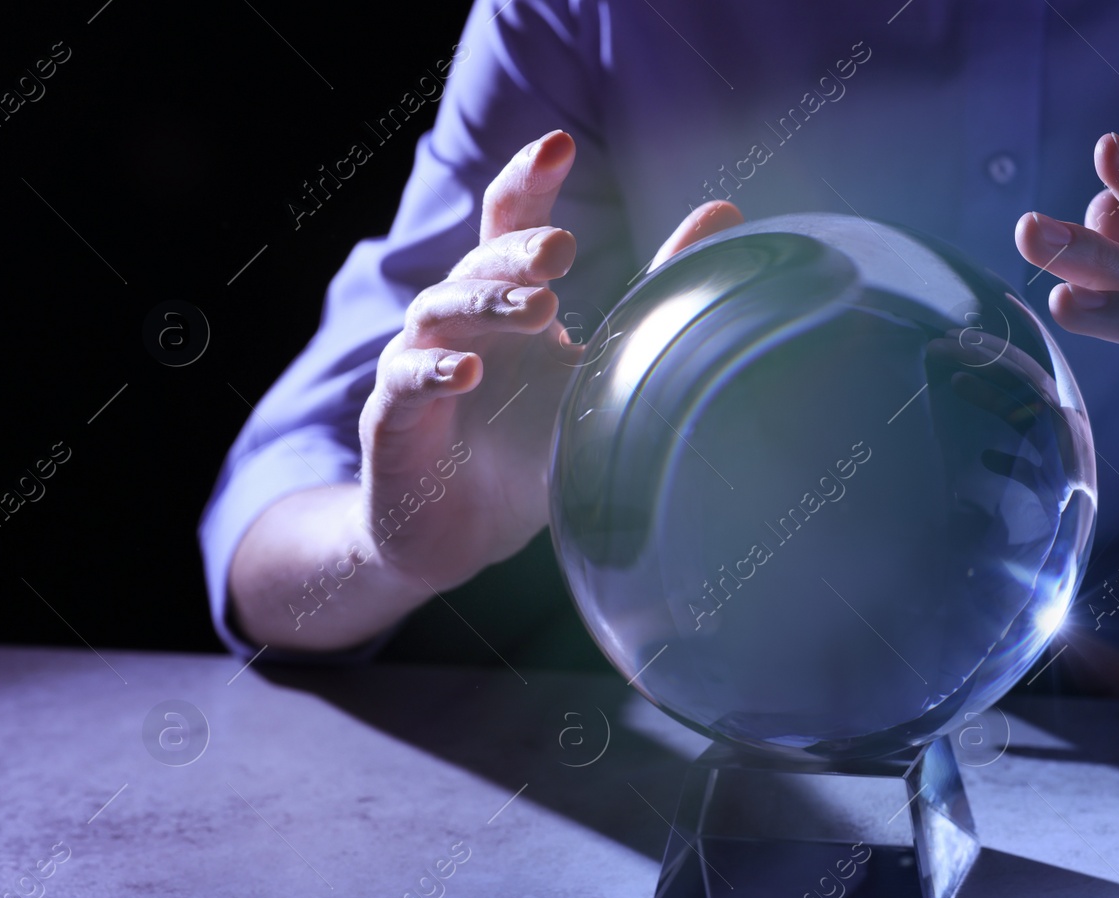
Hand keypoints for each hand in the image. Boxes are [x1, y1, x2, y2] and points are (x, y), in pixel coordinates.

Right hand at [359, 130, 744, 593]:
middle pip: (478, 264)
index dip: (528, 180)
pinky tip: (469, 373)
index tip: (561, 144)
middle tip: (562, 252)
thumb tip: (726, 213)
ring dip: (485, 304)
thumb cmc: (527, 444)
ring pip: (438, 311)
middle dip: (517, 252)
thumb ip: (654, 293)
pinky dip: (434, 373)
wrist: (460, 531)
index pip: (507, 222)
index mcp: (506, 301)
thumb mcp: (602, 369)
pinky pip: (404, 381)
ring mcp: (417, 364)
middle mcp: (458, 321)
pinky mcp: (392, 418)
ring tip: (539, 309)